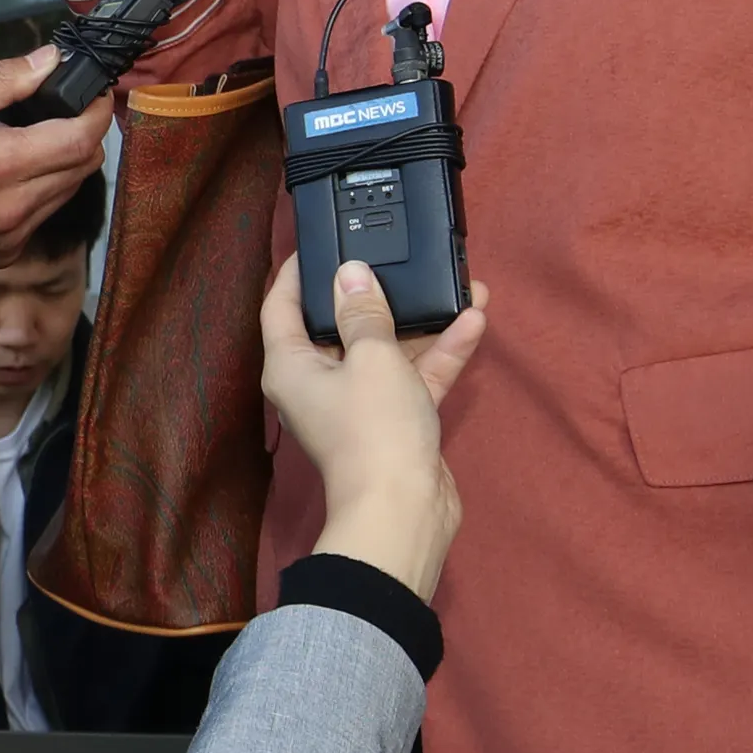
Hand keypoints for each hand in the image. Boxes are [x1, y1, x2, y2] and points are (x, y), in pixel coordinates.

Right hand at [0, 46, 109, 269]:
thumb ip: (2, 80)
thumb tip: (50, 61)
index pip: (80, 139)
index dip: (97, 112)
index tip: (94, 93)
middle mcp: (12, 209)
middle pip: (83, 167)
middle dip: (83, 134)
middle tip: (63, 109)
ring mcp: (9, 237)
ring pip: (66, 192)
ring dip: (63, 162)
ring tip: (30, 139)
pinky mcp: (2, 253)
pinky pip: (42, 215)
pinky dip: (40, 190)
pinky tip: (9, 174)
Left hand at [257, 256, 490, 601]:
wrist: (403, 510)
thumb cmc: (373, 430)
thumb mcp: (372, 358)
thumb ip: (365, 313)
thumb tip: (351, 274)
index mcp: (290, 366)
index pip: (280, 306)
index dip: (296, 272)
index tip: (317, 242)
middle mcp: (317, 383)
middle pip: (341, 326)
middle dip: (378, 293)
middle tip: (401, 258)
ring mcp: (357, 403)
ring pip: (387, 350)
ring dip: (422, 320)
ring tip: (460, 285)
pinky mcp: (394, 421)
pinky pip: (413, 377)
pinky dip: (439, 353)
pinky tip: (472, 321)